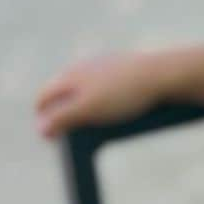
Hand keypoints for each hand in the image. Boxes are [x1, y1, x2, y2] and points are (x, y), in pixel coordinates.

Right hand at [33, 52, 167, 138]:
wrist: (162, 74)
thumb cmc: (124, 93)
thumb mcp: (88, 110)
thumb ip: (62, 118)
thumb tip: (40, 129)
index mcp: (70, 75)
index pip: (45, 96)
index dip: (43, 117)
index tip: (50, 137)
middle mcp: (83, 66)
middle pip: (62, 92)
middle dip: (60, 111)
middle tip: (66, 132)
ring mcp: (104, 65)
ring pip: (83, 88)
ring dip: (80, 104)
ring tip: (88, 125)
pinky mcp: (124, 68)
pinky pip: (105, 85)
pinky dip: (102, 99)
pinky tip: (112, 110)